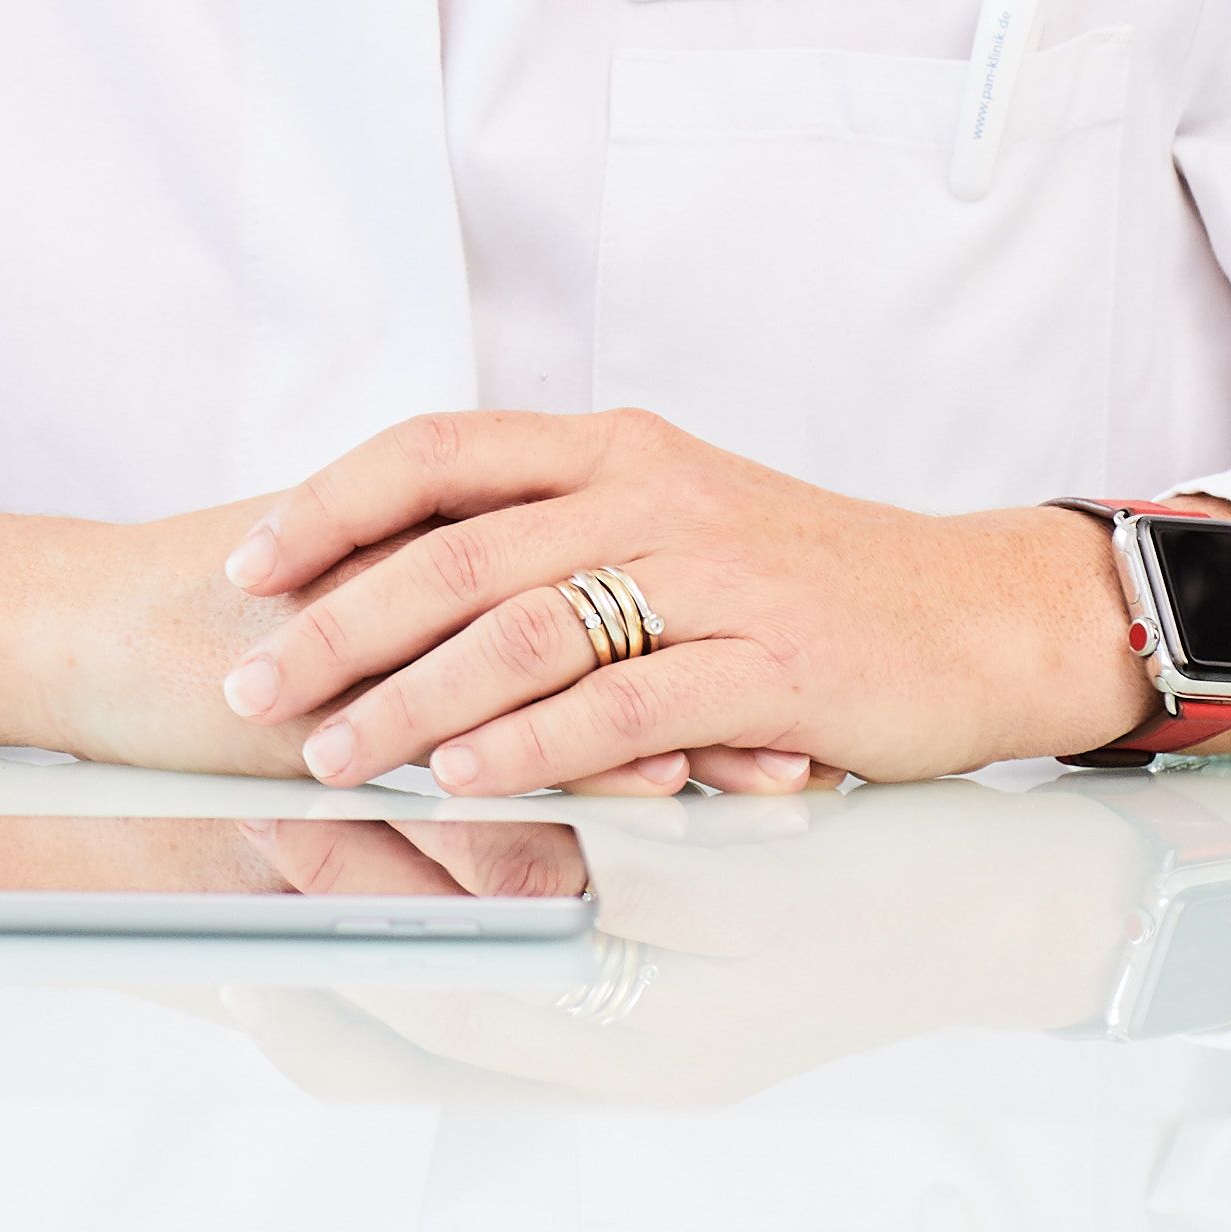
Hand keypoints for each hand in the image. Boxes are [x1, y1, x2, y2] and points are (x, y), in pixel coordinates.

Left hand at [212, 412, 1230, 794]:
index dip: (328, 505)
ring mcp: (714, 576)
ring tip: (333, 758)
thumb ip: (564, 534)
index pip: (438, 452)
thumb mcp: (682, 521)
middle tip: (250, 688)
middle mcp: (654, 493)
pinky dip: (528, 747)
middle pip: (454, 551)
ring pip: (520, 631)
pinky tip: (463, 783)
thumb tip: (411, 579)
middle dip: (333, 624)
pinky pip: (618, 705)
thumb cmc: (818, 582)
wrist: (985, 615)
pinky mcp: (768, 665)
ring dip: (409, 700)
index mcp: (619, 448)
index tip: (245, 566)